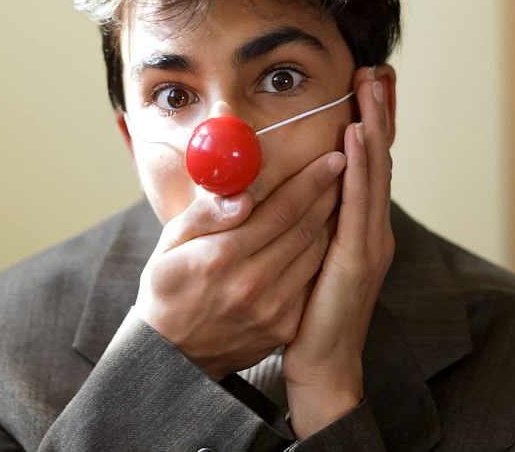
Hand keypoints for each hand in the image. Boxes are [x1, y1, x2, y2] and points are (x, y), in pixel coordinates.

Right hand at [135, 148, 346, 380]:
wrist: (173, 356)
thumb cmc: (167, 290)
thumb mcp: (168, 246)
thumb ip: (203, 217)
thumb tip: (241, 197)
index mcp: (221, 257)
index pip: (279, 210)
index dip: (310, 181)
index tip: (332, 158)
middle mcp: (252, 283)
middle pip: (304, 228)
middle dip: (329, 193)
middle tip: (347, 165)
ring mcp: (272, 308)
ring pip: (314, 253)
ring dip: (332, 221)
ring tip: (343, 192)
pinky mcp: (284, 326)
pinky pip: (311, 281)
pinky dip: (323, 254)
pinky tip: (328, 234)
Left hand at [282, 65, 395, 438]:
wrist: (321, 366)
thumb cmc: (309, 313)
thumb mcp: (310, 256)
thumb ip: (311, 221)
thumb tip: (299, 186)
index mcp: (361, 227)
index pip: (369, 163)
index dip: (373, 122)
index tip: (370, 83)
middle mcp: (373, 229)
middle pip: (380, 159)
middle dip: (380, 112)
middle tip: (378, 69)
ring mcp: (370, 243)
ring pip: (374, 173)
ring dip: (374, 126)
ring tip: (372, 87)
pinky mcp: (357, 260)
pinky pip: (358, 205)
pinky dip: (358, 168)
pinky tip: (355, 138)